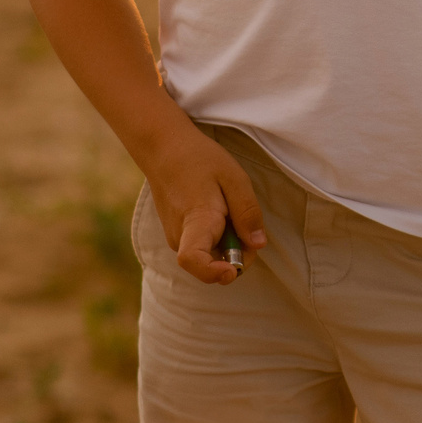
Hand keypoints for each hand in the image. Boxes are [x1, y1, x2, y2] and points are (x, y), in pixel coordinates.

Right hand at [146, 129, 268, 285]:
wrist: (163, 149)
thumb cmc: (199, 159)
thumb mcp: (234, 178)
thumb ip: (247, 212)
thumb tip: (258, 246)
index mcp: (195, 220)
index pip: (194, 260)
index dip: (214, 273)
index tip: (233, 269)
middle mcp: (180, 236)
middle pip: (211, 265)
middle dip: (237, 256)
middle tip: (246, 225)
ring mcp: (175, 238)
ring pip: (209, 256)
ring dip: (228, 244)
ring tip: (228, 210)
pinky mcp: (176, 235)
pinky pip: (202, 247)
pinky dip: (217, 238)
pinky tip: (218, 213)